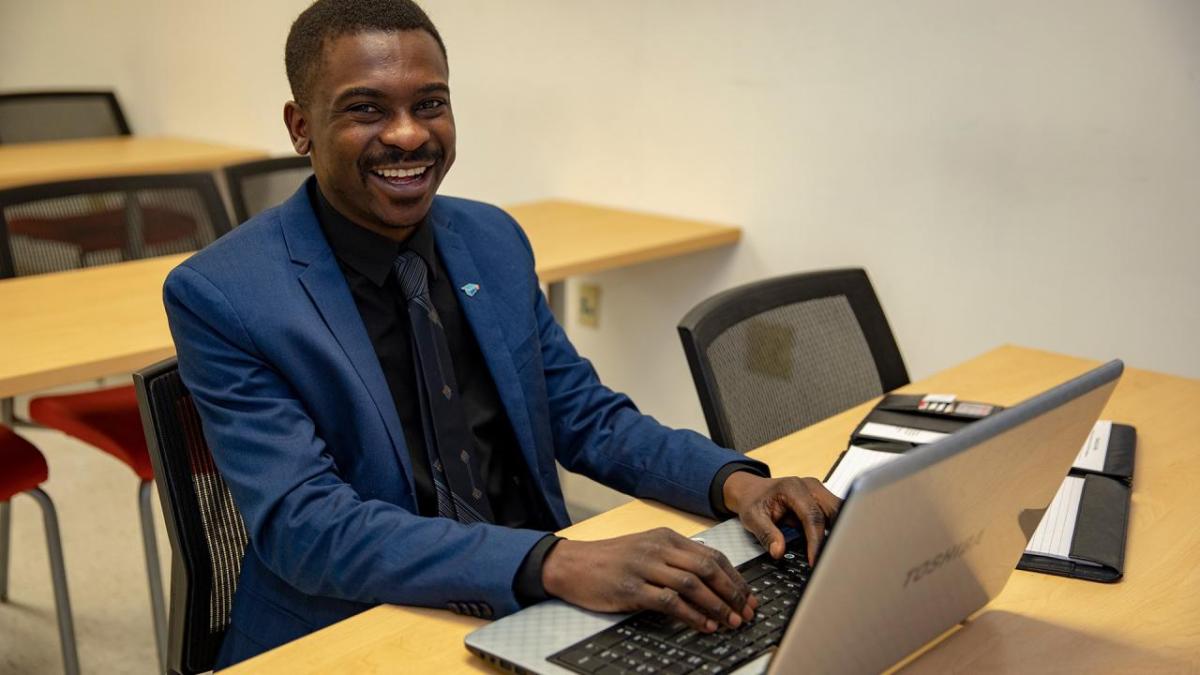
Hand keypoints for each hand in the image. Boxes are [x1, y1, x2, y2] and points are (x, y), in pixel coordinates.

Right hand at [542, 528, 756, 632]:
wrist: (573, 565)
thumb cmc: (610, 559)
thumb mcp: (646, 548)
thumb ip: (675, 558)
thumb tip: (710, 577)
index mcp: (666, 537)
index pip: (712, 555)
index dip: (735, 578)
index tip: (748, 596)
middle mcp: (659, 548)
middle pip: (707, 568)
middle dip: (733, 592)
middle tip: (746, 611)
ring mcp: (645, 567)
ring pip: (692, 584)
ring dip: (717, 605)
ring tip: (731, 622)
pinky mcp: (632, 588)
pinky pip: (670, 602)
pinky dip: (692, 615)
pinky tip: (704, 625)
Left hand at [722, 472, 841, 564]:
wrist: (753, 490)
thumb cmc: (753, 501)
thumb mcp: (752, 518)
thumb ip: (766, 534)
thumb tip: (779, 552)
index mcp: (793, 488)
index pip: (812, 516)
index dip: (816, 541)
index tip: (815, 560)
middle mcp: (810, 486)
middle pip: (834, 510)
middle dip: (837, 535)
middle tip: (832, 560)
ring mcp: (818, 491)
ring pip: (839, 511)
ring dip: (839, 531)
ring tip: (833, 555)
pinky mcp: (822, 498)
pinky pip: (834, 514)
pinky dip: (835, 529)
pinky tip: (831, 545)